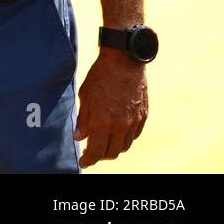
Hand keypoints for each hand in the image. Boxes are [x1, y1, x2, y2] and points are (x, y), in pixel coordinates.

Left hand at [73, 49, 147, 167]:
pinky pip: (134, 135)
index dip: (89, 159)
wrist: (124, 61)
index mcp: (103, 121)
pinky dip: (124, 139)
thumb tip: (79, 137)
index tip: (83, 162)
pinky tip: (117, 134)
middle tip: (91, 153)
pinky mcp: (143, 116)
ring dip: (113, 149)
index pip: (96, 150)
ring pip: (124, 146)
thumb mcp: (85, 96)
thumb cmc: (100, 76)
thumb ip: (84, 119)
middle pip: (111, 152)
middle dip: (100, 156)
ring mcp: (134, 121)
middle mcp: (120, 125)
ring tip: (103, 144)